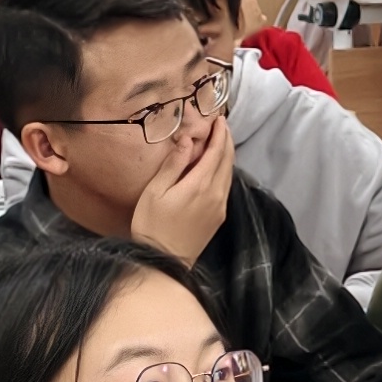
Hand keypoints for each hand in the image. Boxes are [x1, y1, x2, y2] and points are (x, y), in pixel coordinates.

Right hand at [132, 103, 236, 264]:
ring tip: (221, 142)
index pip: (217, 152)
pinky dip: (225, 171)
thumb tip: (188, 140)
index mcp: (200, 185)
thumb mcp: (156, 191)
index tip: (220, 119)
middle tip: (222, 126)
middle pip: (227, 161)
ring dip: (227, 155)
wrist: (164, 262)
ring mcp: (220, 207)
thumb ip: (174, 164)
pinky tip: (217, 168)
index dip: (220, 134)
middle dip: (226, 141)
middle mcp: (216, 194)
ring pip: (229, 174)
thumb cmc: (152, 225)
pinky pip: (226, 187)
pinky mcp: (219, 218)